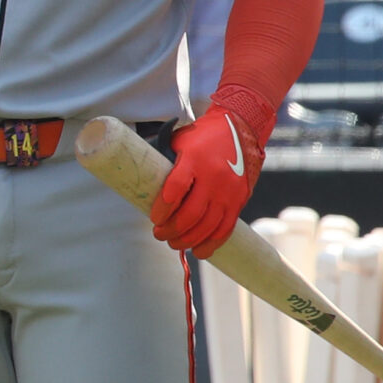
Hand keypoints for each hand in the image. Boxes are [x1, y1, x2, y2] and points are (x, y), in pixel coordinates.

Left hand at [151, 108, 262, 254]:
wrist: (240, 131)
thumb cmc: (201, 138)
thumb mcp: (179, 143)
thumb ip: (165, 165)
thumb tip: (142, 188)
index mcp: (194, 160)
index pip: (175, 189)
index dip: (162, 208)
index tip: (154, 219)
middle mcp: (214, 177)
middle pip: (191, 214)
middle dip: (171, 230)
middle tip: (159, 234)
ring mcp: (229, 191)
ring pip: (207, 226)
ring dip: (188, 240)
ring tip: (173, 242)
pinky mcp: (239, 200)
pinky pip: (225, 229)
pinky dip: (211, 243)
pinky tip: (198, 251)